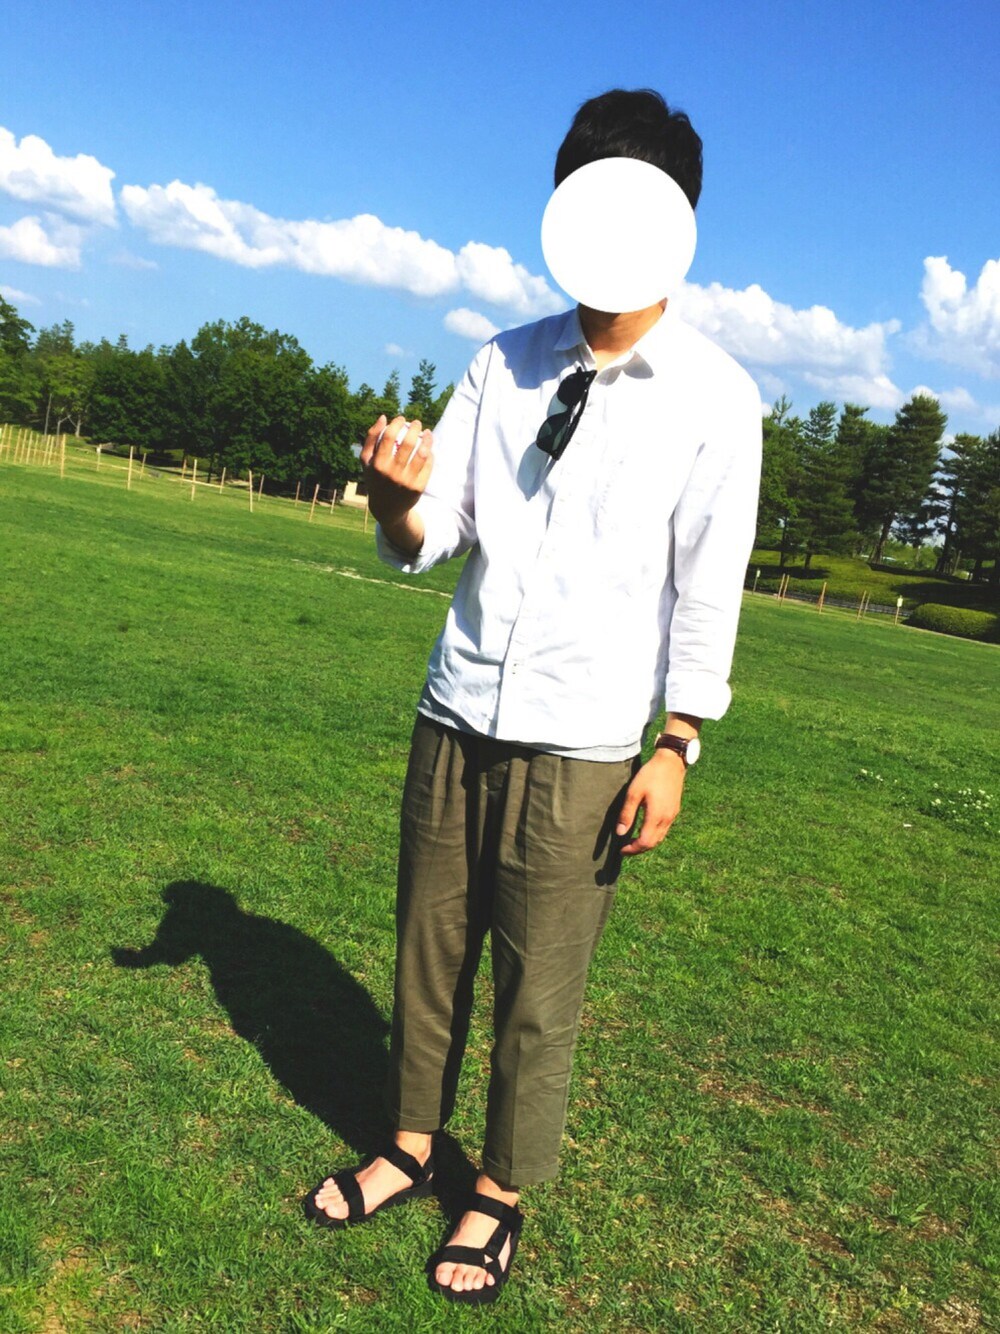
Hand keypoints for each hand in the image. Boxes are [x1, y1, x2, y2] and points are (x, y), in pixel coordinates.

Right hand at [360, 414, 433, 536]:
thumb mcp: (367, 461)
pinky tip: (428, 448)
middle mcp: (392, 473)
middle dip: (415, 428)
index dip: (397, 424)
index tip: (402, 418)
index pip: (388, 437)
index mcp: (378, 465)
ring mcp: (406, 481)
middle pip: (407, 444)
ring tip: (427, 433)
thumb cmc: (376, 478)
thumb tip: (383, 417)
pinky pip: (427, 466)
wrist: (387, 508)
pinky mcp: (417, 488)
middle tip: (417, 423)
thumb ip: (371, 438)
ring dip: (427, 439)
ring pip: (421, 454)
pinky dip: (429, 454)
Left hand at [616, 749, 685, 855]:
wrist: (671, 762)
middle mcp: (666, 819)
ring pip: (660, 838)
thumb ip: (627, 814)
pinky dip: (654, 835)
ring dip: (647, 843)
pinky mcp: (674, 810)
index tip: (621, 850)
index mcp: (656, 816)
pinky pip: (664, 830)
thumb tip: (620, 833)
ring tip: (633, 841)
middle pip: (653, 843)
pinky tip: (645, 829)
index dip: (632, 849)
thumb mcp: (634, 793)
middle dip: (639, 849)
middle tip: (626, 848)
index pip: (644, 842)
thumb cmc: (651, 775)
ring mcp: (672, 815)